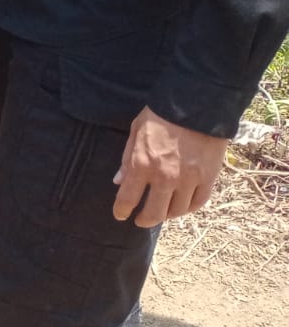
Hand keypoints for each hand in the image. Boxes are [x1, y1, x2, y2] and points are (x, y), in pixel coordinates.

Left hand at [113, 107, 227, 226]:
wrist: (196, 105)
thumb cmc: (160, 115)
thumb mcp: (135, 132)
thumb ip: (126, 159)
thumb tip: (118, 182)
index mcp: (141, 165)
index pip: (128, 199)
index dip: (122, 211)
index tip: (121, 215)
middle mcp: (164, 177)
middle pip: (154, 213)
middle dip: (144, 220)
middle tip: (141, 221)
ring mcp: (188, 180)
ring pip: (177, 211)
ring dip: (167, 214)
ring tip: (161, 212)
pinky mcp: (208, 178)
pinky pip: (198, 202)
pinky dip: (189, 208)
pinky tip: (182, 206)